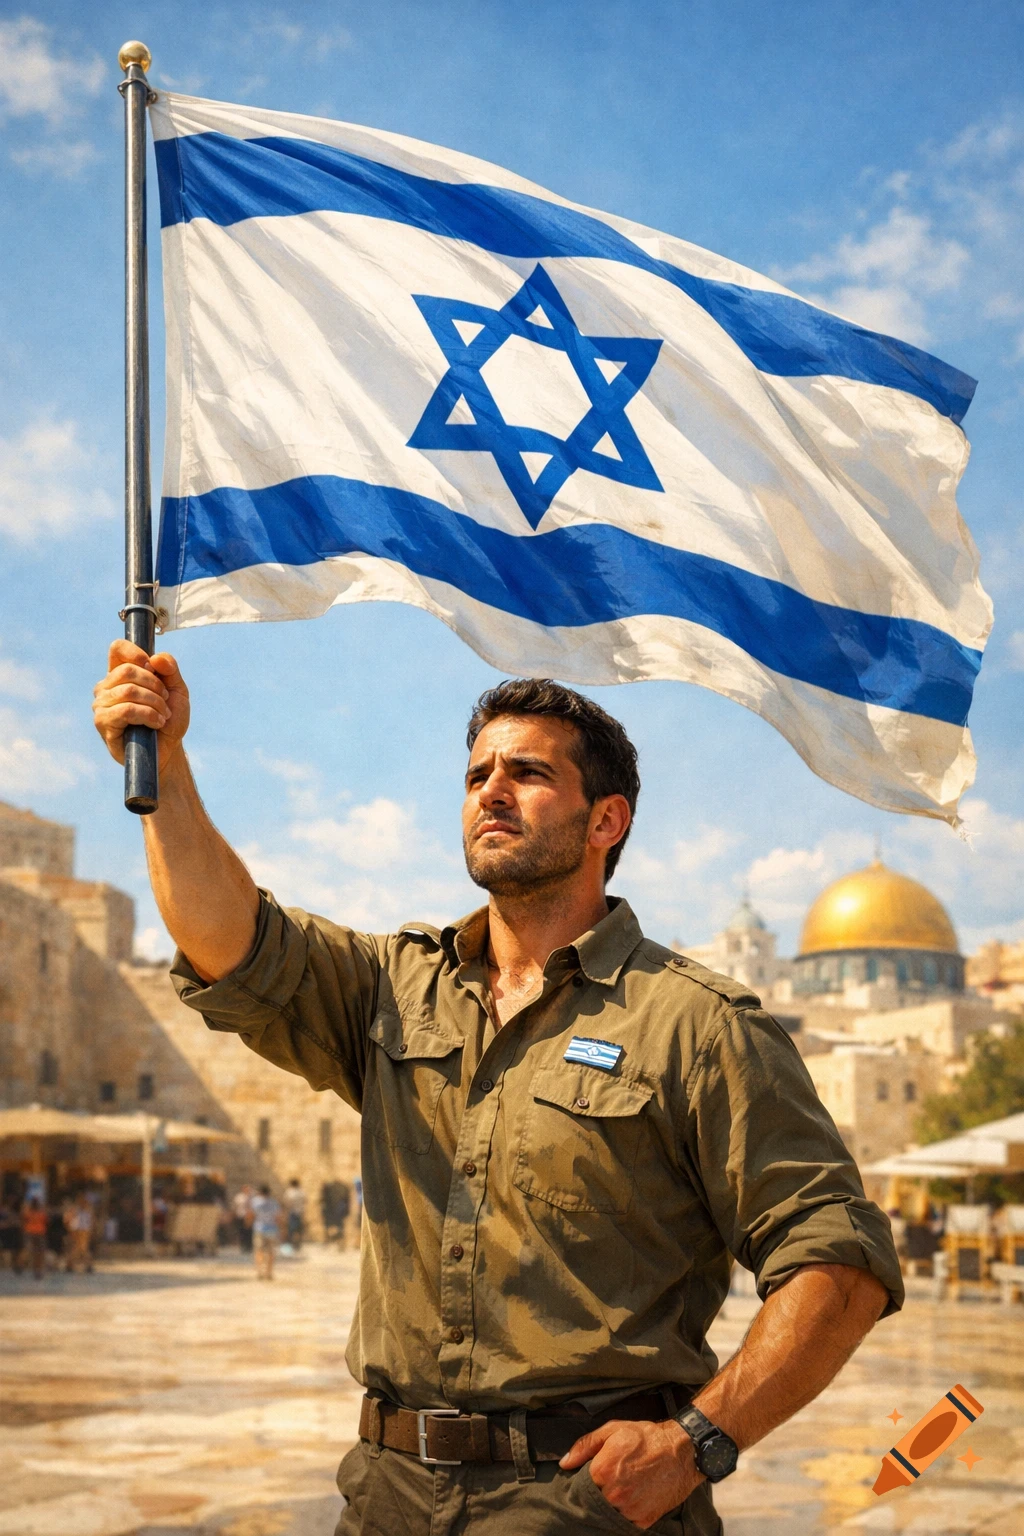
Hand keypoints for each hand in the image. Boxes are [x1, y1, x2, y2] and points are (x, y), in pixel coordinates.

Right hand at [92, 639, 190, 771]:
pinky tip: (156, 723)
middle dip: (154, 686)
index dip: (135, 653)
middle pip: (127, 670)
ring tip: (163, 716)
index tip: (152, 667)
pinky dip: (148, 715)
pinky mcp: (103, 722)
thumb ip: (170, 669)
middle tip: (165, 701)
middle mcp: (106, 687)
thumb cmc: (169, 718)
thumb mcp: (177, 690)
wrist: (168, 748)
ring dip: (154, 703)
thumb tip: (155, 658)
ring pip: (128, 690)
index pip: (117, 649)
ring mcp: (101, 704)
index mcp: (121, 673)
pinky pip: (126, 710)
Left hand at [560, 1418, 702, 1528]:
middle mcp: (614, 1495)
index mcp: (602, 1471)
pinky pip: (626, 1523)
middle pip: (594, 1502)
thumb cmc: (647, 1438)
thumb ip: (585, 1446)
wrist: (683, 1450)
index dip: (583, 1482)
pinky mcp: (644, 1521)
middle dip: (597, 1495)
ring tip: (621, 1490)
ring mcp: (629, 1510)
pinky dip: (626, 1514)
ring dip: (611, 1506)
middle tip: (607, 1484)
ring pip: (609, 1514)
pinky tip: (632, 1499)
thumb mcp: (613, 1430)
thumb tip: (565, 1462)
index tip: (589, 1478)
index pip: (580, 1486)